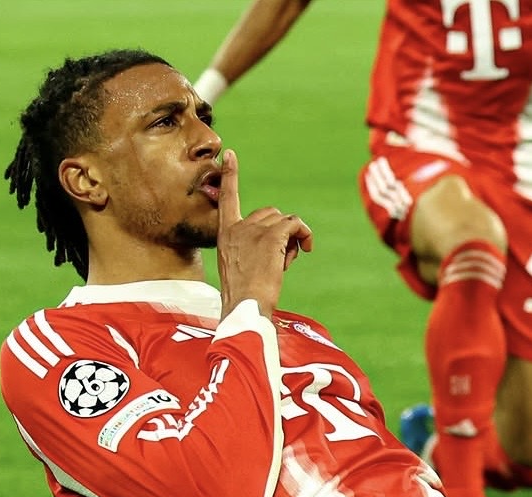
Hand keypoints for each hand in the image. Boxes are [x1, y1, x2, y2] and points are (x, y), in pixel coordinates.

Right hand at [216, 149, 312, 317]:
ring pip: (284, 220)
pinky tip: (306, 249)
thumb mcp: (239, 269)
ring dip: (292, 239)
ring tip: (286, 262)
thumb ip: (250, 250)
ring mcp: (253, 230)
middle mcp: (237, 227)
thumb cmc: (244, 297)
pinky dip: (304, 234)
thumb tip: (281, 242)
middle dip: (281, 232)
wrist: (245, 306)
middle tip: (282, 258)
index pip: (227, 198)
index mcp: (225, 234)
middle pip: (269, 213)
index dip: (230, 176)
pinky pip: (295, 224)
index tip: (231, 154)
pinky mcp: (271, 235)